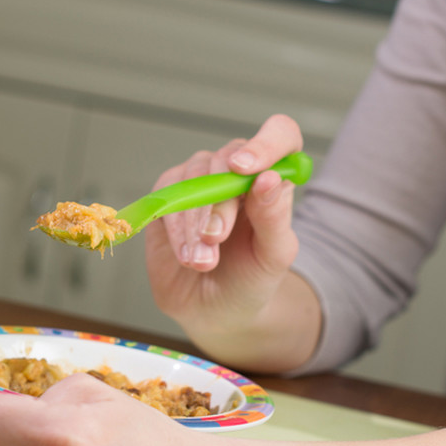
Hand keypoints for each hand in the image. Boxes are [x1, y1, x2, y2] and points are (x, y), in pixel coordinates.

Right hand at [144, 114, 316, 368]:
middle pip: (226, 159)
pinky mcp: (167, 197)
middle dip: (219, 202)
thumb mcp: (273, 256)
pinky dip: (175, 229)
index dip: (265, 143)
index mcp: (272, 178)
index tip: (246, 168)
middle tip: (216, 239)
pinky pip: (166, 197)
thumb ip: (275, 217)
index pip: (279, 135)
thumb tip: (269, 178)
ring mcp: (198, 181)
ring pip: (192, 178)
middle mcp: (234, 171)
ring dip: (194, 223)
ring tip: (202, 261)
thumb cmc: (252, 279)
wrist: (215, 311)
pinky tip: (186, 256)